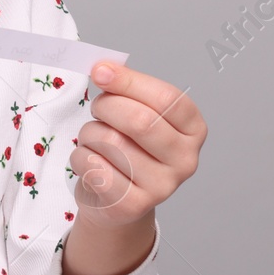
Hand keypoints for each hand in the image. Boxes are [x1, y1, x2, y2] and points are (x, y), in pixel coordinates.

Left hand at [72, 61, 205, 228]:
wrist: (117, 200)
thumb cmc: (127, 148)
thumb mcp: (134, 113)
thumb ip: (125, 89)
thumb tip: (104, 69)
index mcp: (193, 130)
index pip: (167, 98)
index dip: (129, 81)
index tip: (101, 71)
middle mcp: (185, 160)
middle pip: (140, 121)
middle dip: (107, 106)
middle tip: (97, 108)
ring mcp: (163, 187)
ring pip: (112, 142)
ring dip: (90, 133)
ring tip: (94, 138)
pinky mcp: (133, 205)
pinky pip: (95, 167)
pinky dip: (81, 156)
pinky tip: (89, 160)